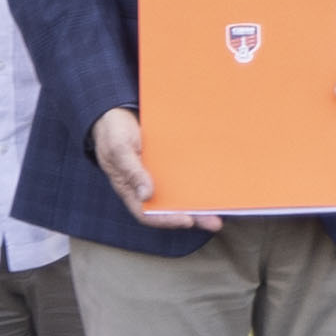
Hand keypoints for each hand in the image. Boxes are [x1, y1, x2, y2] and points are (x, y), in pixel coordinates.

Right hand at [95, 106, 217, 233]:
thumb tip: (146, 195)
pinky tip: (216, 182)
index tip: (187, 220)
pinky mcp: (169, 164)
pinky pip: (185, 175)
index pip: (147, 213)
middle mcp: (147, 187)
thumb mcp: (118, 149)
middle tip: (214, 223)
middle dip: (193, 217)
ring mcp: (159, 176)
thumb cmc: (112, 132)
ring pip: (181, 194)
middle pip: (170, 208)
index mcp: (130, 189)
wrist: (117, 112)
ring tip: (222, 209)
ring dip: (200, 203)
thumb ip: (131, 171)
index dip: (167, 219)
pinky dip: (200, 180)